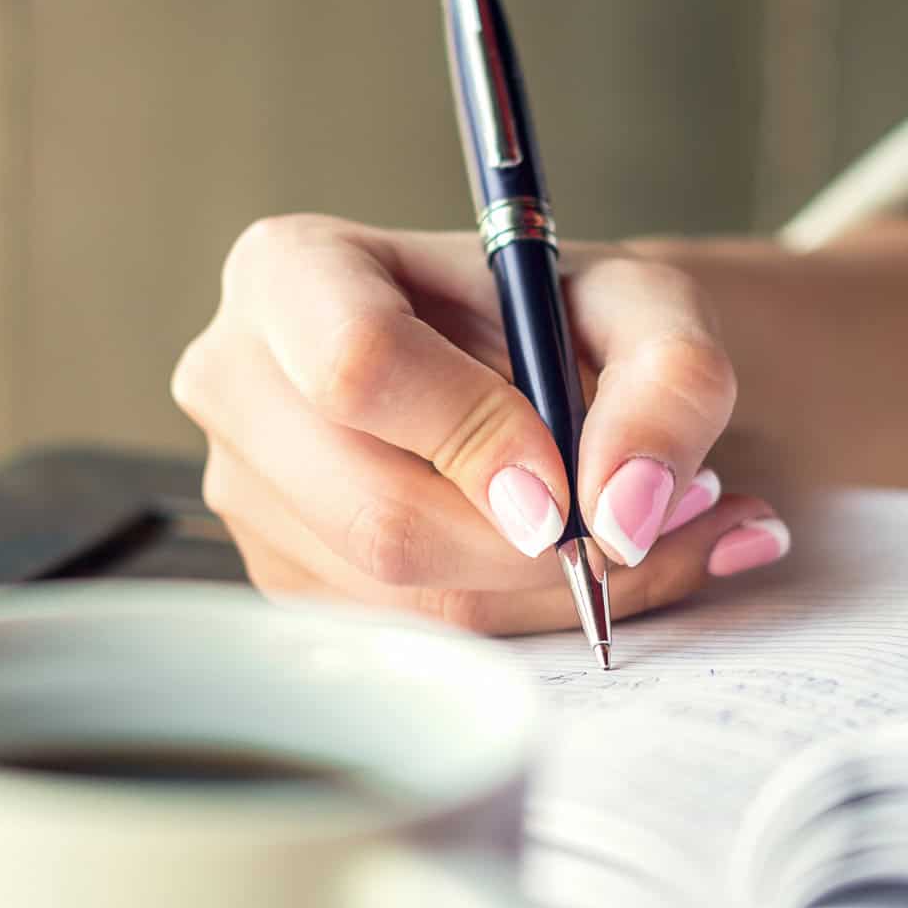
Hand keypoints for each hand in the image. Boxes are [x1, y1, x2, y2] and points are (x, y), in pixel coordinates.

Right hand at [172, 215, 790, 633]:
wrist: (547, 365)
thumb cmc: (575, 319)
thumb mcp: (653, 310)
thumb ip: (669, 386)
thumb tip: (624, 514)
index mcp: (292, 270)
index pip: (358, 368)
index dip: (473, 438)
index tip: (566, 482)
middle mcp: (237, 381)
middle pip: (378, 513)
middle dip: (530, 546)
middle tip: (640, 518)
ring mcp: (247, 494)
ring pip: (405, 595)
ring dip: (548, 588)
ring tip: (632, 526)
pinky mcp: (287, 576)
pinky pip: (412, 636)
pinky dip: (524, 618)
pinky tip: (575, 559)